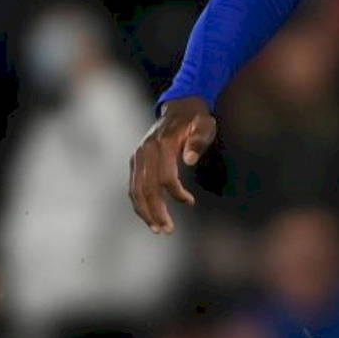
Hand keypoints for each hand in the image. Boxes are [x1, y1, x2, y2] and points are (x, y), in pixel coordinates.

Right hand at [129, 96, 216, 233]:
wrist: (180, 107)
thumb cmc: (196, 119)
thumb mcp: (204, 125)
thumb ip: (198, 141)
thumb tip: (189, 160)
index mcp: (162, 143)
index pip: (165, 176)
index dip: (176, 192)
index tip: (191, 202)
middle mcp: (145, 150)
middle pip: (147, 187)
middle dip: (156, 211)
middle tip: (168, 230)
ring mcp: (138, 156)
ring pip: (136, 190)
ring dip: (145, 212)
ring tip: (158, 230)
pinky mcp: (136, 161)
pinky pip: (133, 186)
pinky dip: (139, 203)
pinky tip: (149, 217)